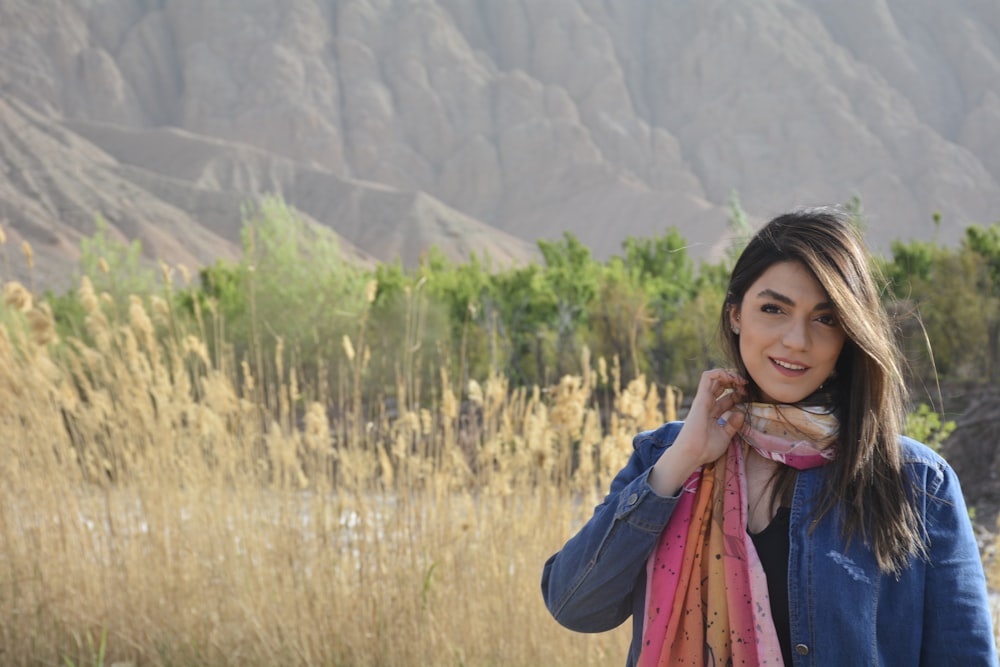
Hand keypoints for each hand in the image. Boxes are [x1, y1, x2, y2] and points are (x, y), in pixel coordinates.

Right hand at [648, 369, 746, 495]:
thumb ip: (732, 424)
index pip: (727, 396)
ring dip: (729, 375)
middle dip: (735, 381)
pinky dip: (720, 373)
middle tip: (746, 387)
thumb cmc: (706, 448)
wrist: (693, 453)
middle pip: (721, 384)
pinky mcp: (701, 397)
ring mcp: (704, 399)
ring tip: (740, 381)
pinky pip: (708, 378)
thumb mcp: (725, 435)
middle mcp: (708, 403)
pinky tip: (732, 379)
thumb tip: (741, 414)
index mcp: (713, 411)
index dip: (739, 393)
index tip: (749, 397)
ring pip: (714, 377)